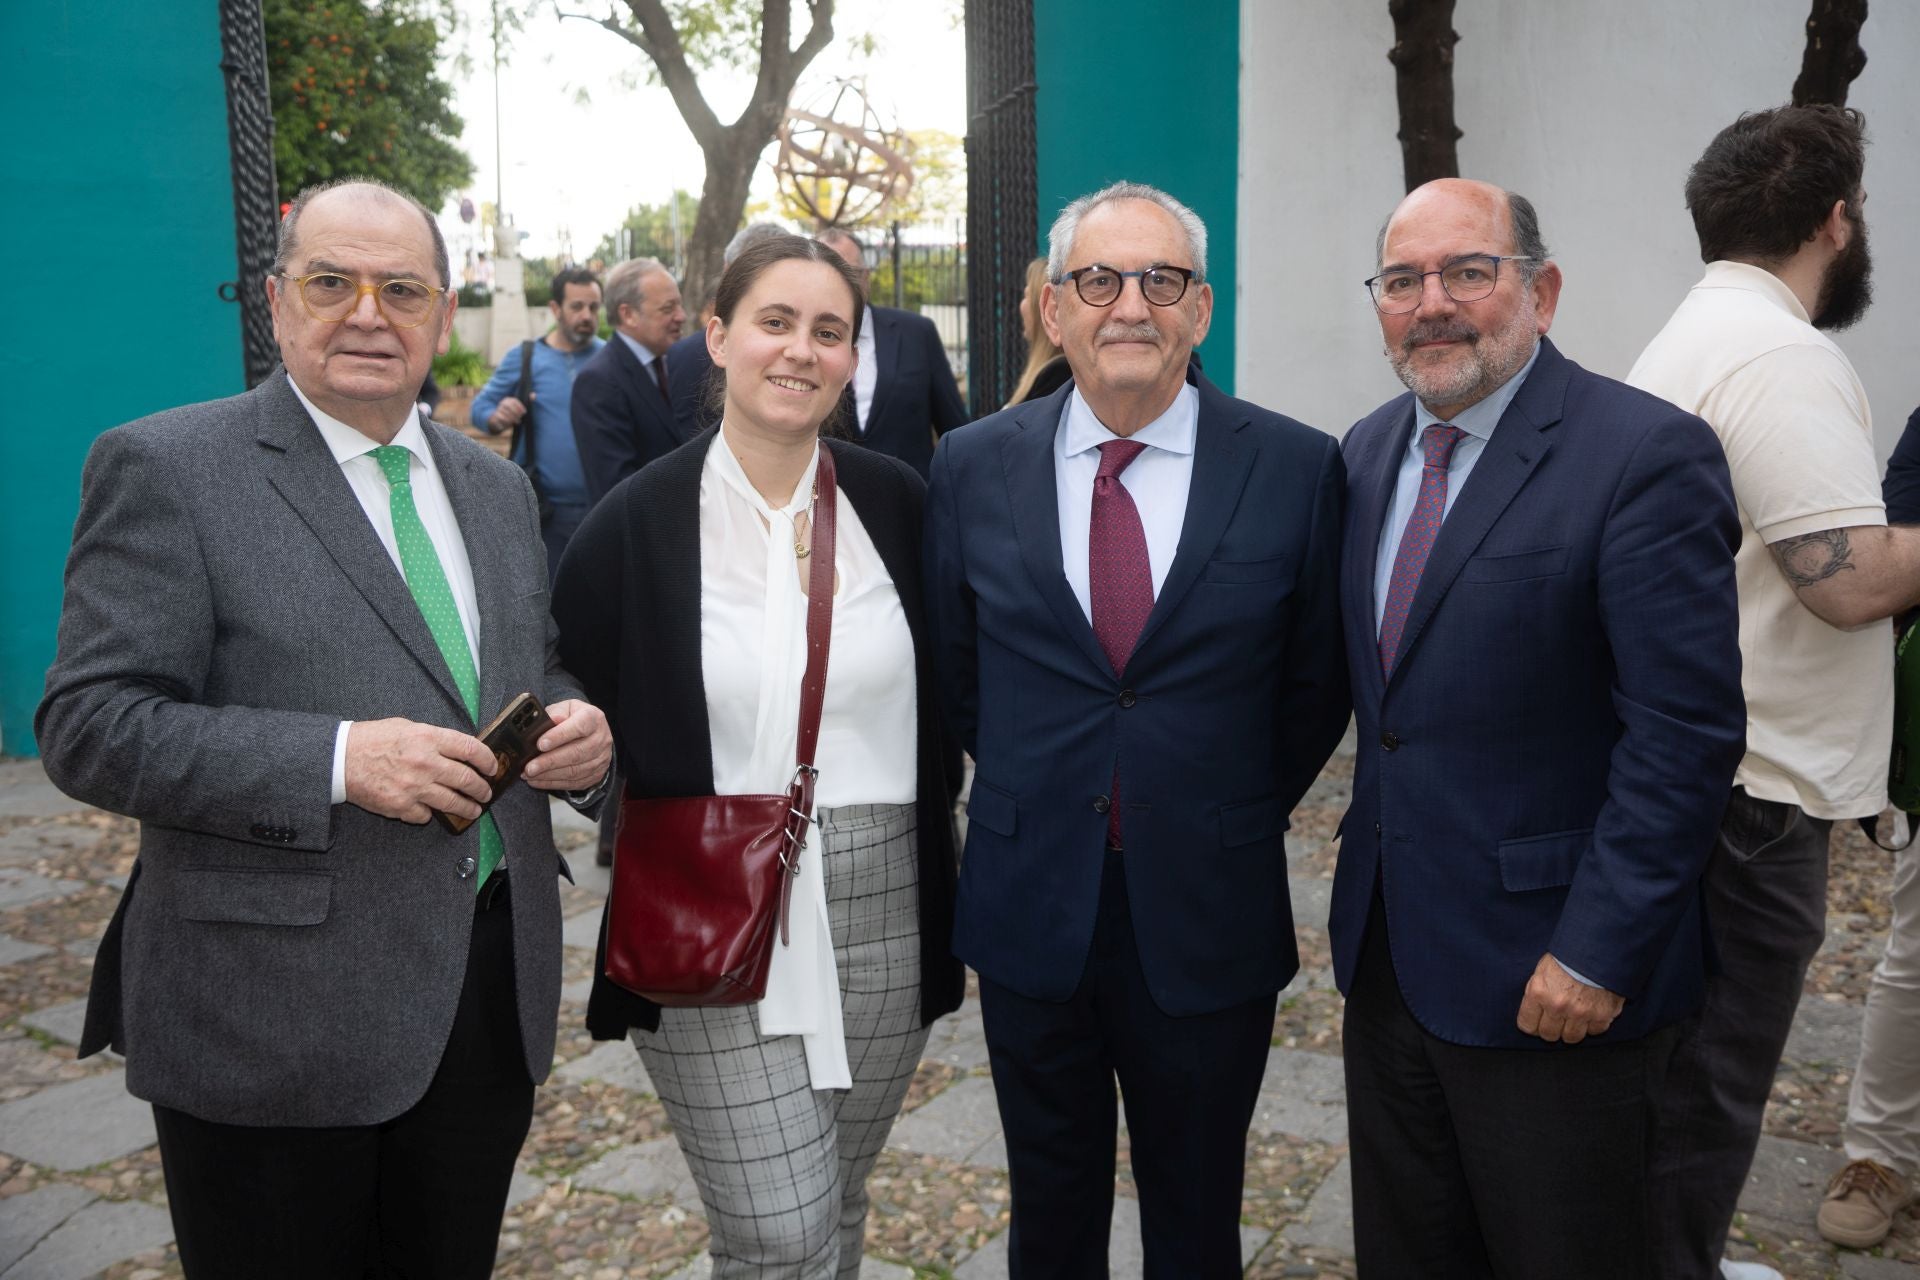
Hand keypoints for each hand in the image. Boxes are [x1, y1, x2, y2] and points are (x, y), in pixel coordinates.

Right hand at [345, 718, 495, 823]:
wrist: (339, 759)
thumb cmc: (372, 739)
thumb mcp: (407, 727)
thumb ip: (434, 738)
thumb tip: (459, 750)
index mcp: (428, 738)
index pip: (471, 749)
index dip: (487, 760)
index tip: (493, 767)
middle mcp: (425, 763)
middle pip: (467, 779)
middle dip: (482, 789)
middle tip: (486, 792)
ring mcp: (414, 787)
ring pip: (452, 802)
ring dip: (468, 808)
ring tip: (474, 809)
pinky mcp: (401, 806)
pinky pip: (426, 815)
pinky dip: (430, 813)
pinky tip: (431, 810)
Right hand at [489, 394, 530, 429]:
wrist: (501, 422)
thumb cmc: (514, 414)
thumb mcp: (520, 408)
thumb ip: (527, 401)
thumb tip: (534, 395)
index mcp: (508, 400)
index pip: (513, 401)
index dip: (520, 406)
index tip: (524, 412)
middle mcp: (502, 403)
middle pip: (508, 406)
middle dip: (515, 412)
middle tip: (520, 418)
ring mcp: (498, 409)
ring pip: (504, 412)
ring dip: (511, 417)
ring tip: (517, 422)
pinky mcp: (494, 416)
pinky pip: (499, 417)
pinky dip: (505, 421)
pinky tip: (510, 423)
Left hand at [522, 699, 611, 791]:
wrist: (590, 731)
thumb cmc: (572, 718)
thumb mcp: (564, 709)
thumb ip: (555, 714)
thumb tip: (548, 721)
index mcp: (594, 718)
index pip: (579, 727)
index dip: (559, 736)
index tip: (540, 744)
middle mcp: (601, 739)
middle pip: (576, 753)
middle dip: (550, 761)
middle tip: (530, 767)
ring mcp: (601, 758)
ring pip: (574, 771)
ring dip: (549, 775)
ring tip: (529, 775)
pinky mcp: (596, 774)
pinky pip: (574, 782)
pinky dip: (553, 783)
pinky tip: (538, 781)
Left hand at [1515, 953, 1624, 1044]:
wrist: (1599, 948)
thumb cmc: (1569, 956)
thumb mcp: (1543, 970)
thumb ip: (1538, 992)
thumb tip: (1535, 1010)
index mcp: (1539, 993)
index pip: (1527, 1025)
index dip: (1532, 1024)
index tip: (1536, 1022)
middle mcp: (1558, 1006)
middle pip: (1549, 1035)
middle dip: (1551, 1028)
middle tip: (1557, 1019)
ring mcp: (1580, 1013)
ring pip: (1571, 1038)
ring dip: (1572, 1029)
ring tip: (1574, 1017)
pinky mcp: (1602, 1015)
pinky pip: (1595, 1032)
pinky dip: (1593, 1025)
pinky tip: (1592, 1012)